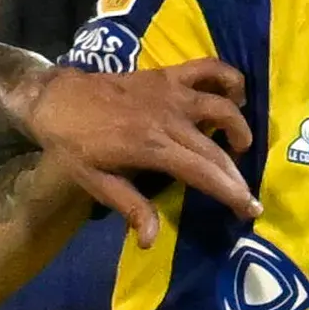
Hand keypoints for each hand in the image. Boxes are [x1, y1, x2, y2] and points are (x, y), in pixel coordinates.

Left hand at [24, 58, 257, 245]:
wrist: (58, 100)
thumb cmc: (76, 146)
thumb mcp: (96, 183)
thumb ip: (130, 207)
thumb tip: (150, 241)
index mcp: (151, 148)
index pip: (203, 173)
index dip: (231, 192)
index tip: (250, 210)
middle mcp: (168, 119)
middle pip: (216, 148)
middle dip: (238, 175)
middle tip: (247, 193)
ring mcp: (171, 92)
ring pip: (222, 105)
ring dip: (239, 126)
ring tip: (239, 146)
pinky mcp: (168, 74)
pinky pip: (208, 68)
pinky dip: (228, 78)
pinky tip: (236, 95)